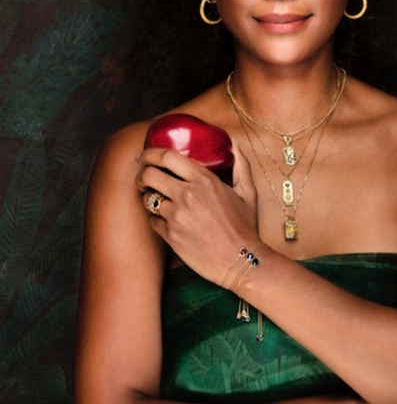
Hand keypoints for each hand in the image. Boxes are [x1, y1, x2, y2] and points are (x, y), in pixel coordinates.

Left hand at [135, 139, 259, 286]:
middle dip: (142, 175)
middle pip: (149, 175)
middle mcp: (187, 195)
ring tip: (156, 200)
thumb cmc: (245, 227)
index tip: (145, 155)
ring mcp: (177, 216)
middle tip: (144, 179)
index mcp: (204, 180)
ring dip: (149, 198)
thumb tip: (233, 143)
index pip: (167, 157)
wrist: (241, 261)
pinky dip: (156, 219)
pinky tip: (165, 220)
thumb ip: (240, 164)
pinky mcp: (171, 236)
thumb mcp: (248, 192)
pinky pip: (152, 221)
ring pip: (148, 199)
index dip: (150, 153)